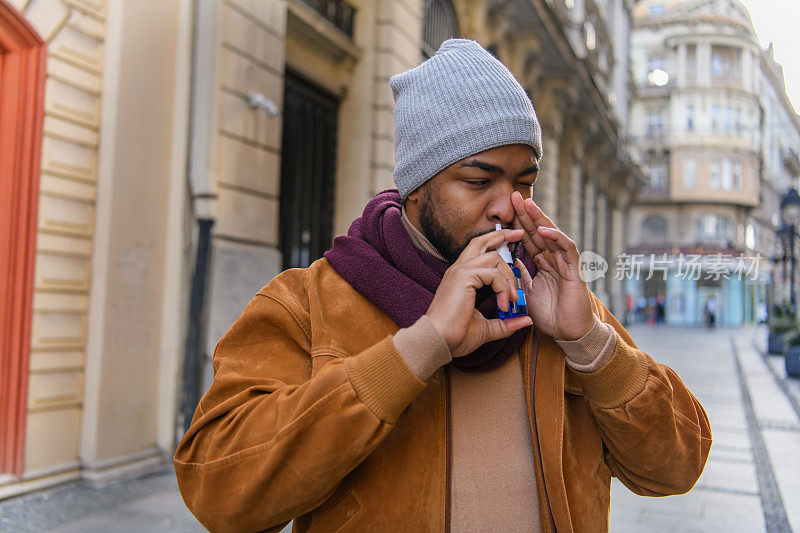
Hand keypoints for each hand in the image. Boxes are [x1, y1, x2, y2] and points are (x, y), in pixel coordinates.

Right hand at [425, 228, 532, 357]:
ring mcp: (460, 271)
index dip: (495, 242)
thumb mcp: (487, 327)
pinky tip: (503, 305)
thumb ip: (506, 322)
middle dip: (502, 236)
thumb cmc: (456, 336)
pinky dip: (504, 288)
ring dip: (509, 278)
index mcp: (461, 277)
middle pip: (482, 241)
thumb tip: (526, 320)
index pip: (479, 250)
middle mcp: (459, 269)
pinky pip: (493, 274)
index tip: (512, 241)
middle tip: (519, 235)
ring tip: (512, 300)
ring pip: (494, 258)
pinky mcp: (463, 276)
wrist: (439, 342)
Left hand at [510, 191, 593, 340]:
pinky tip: (544, 230)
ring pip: (553, 234)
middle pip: (539, 231)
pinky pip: (567, 249)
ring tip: (527, 203)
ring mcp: (565, 263)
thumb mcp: (530, 292)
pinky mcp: (575, 270)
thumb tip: (512, 262)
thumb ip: (523, 276)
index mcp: (544, 264)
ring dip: (540, 218)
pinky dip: (556, 238)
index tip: (504, 210)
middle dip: (526, 213)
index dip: (518, 224)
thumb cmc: (552, 315)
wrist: (569, 333)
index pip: (529, 239)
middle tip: (512, 195)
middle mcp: (555, 260)